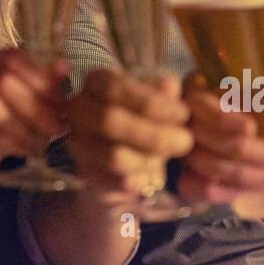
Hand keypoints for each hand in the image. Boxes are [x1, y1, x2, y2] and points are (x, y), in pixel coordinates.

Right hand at [0, 49, 68, 183]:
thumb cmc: (17, 112)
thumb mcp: (36, 94)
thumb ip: (48, 81)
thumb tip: (65, 67)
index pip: (17, 61)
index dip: (41, 83)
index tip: (63, 106)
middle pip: (4, 83)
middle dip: (35, 109)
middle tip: (58, 129)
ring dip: (22, 128)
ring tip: (43, 143)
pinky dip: (10, 143)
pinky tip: (27, 150)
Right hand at [64, 69, 192, 203]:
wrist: (123, 155)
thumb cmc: (143, 115)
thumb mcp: (156, 98)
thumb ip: (163, 92)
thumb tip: (169, 85)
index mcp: (94, 83)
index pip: (113, 88)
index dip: (150, 101)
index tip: (182, 113)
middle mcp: (78, 111)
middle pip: (110, 121)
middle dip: (153, 133)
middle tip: (185, 140)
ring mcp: (79, 143)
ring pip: (114, 155)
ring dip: (150, 158)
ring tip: (170, 156)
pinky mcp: (87, 174)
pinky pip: (118, 181)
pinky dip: (143, 179)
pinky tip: (156, 173)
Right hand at [176, 59, 263, 220]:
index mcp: (201, 89)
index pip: (199, 102)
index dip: (222, 117)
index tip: (250, 128)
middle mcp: (187, 119)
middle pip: (200, 134)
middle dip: (239, 149)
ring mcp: (186, 150)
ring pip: (203, 163)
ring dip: (238, 174)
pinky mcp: (189, 178)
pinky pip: (193, 187)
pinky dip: (216, 191)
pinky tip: (239, 195)